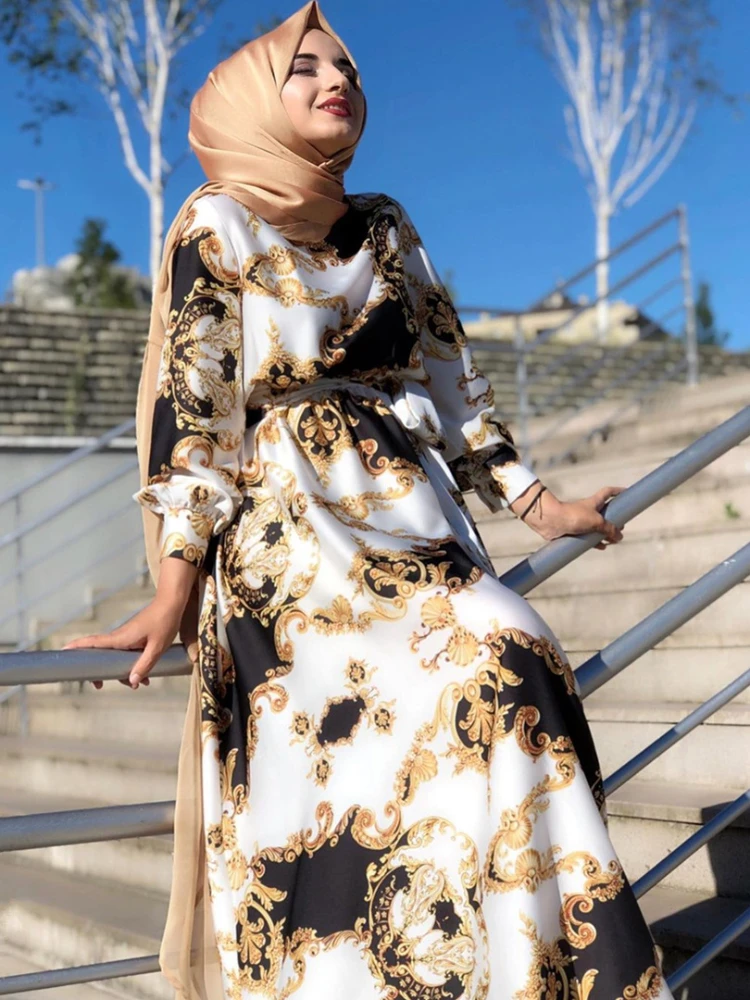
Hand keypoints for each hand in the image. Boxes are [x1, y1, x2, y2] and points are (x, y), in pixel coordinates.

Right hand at [61, 596, 184, 689]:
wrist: (172, 603)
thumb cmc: (165, 622)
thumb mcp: (157, 647)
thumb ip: (144, 665)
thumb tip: (131, 682)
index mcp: (121, 638)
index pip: (93, 643)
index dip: (77, 647)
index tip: (62, 652)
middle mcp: (120, 637)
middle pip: (101, 656)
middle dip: (101, 672)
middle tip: (99, 686)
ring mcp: (126, 637)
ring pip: (116, 657)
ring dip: (123, 672)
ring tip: (137, 685)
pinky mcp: (133, 637)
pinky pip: (126, 654)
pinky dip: (131, 665)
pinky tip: (145, 676)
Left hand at [513, 483, 624, 548]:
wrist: (551, 521)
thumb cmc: (573, 516)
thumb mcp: (596, 521)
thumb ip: (609, 529)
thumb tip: (619, 537)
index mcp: (594, 502)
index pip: (609, 492)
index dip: (618, 491)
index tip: (627, 493)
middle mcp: (588, 510)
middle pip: (605, 512)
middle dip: (614, 519)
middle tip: (622, 526)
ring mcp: (581, 521)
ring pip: (597, 527)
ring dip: (606, 533)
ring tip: (613, 540)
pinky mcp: (574, 531)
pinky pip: (588, 537)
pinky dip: (595, 542)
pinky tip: (602, 547)